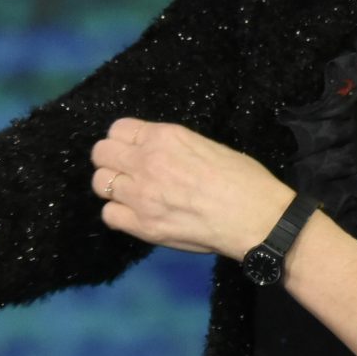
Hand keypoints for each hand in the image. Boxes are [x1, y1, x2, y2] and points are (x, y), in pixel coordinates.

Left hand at [89, 118, 292, 257]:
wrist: (256, 217)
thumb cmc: (243, 178)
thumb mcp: (206, 145)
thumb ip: (173, 147)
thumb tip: (156, 152)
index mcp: (163, 137)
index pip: (118, 129)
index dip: (124, 140)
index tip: (133, 150)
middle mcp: (145, 161)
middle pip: (101, 153)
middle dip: (111, 160)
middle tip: (128, 172)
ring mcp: (140, 195)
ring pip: (100, 184)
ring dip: (114, 188)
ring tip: (133, 195)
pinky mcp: (143, 226)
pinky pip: (109, 215)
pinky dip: (119, 215)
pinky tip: (137, 216)